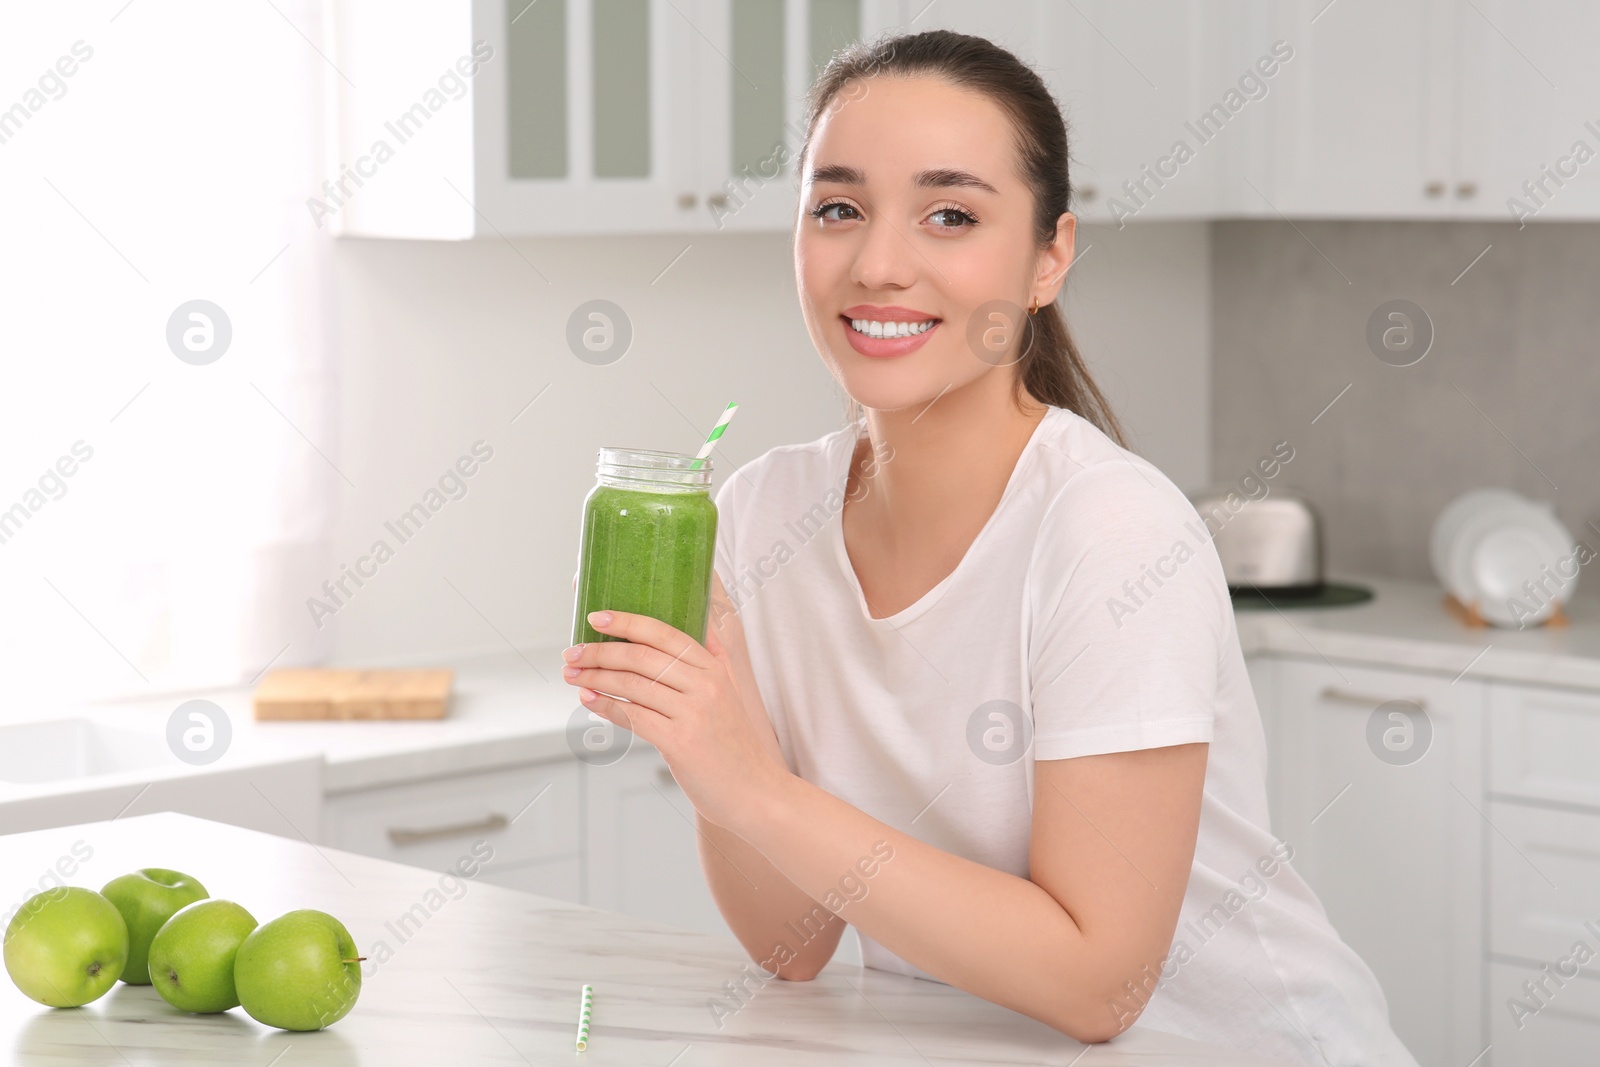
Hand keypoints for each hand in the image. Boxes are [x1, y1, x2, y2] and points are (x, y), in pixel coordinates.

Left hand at [560, 577, 786, 832]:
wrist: (755, 792)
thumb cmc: (735, 746)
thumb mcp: (731, 693)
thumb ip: (715, 658)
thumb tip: (703, 624)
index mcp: (715, 669)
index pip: (665, 633)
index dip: (627, 622)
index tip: (596, 617)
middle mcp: (705, 686)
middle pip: (641, 656)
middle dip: (599, 651)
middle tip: (571, 653)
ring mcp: (693, 713)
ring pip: (632, 684)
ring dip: (595, 677)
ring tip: (573, 675)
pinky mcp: (680, 742)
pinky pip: (632, 716)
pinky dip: (605, 705)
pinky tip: (588, 700)